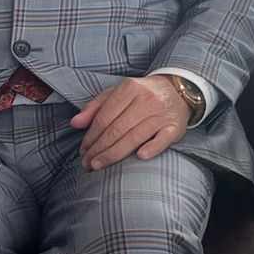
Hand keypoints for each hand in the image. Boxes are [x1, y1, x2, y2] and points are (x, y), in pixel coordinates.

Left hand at [69, 75, 190, 169]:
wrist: (178, 91)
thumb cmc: (142, 95)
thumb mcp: (118, 93)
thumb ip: (95, 107)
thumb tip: (75, 123)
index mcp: (130, 88)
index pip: (105, 117)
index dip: (91, 136)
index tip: (82, 150)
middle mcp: (147, 99)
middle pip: (117, 129)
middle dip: (98, 149)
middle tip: (86, 163)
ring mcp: (162, 113)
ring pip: (134, 137)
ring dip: (113, 154)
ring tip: (98, 165)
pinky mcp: (175, 126)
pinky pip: (162, 140)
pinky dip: (152, 148)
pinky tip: (139, 157)